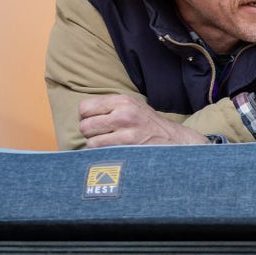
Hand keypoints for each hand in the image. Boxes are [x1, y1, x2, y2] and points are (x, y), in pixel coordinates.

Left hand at [78, 94, 208, 146]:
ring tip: (108, 144)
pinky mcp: (129, 147)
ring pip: (91, 141)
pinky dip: (103, 154)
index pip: (85, 107)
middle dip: (89, 133)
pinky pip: (101, 151)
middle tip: (101, 135)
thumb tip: (81, 115)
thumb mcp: (132, 106)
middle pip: (85, 125)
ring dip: (96, 145)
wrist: (174, 139)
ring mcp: (127, 132)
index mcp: (123, 100)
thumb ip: (110, 106)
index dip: (85, 117)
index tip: (94, 122)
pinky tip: (113, 151)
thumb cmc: (148, 124)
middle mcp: (124, 113)